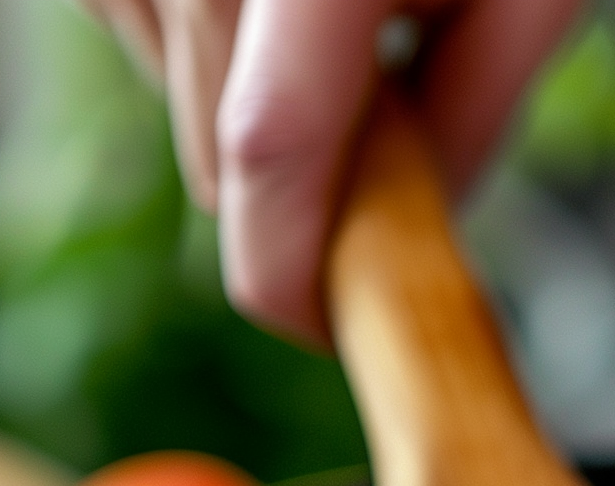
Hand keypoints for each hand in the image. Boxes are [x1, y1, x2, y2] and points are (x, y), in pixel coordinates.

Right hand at [84, 0, 583, 343]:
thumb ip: (480, 107)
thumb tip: (422, 217)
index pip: (270, 157)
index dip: (294, 275)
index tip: (325, 326)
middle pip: (217, 151)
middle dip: (309, 177)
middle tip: (392, 104)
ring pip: (170, 88)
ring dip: (252, 85)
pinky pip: (134, 17)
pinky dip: (203, 22)